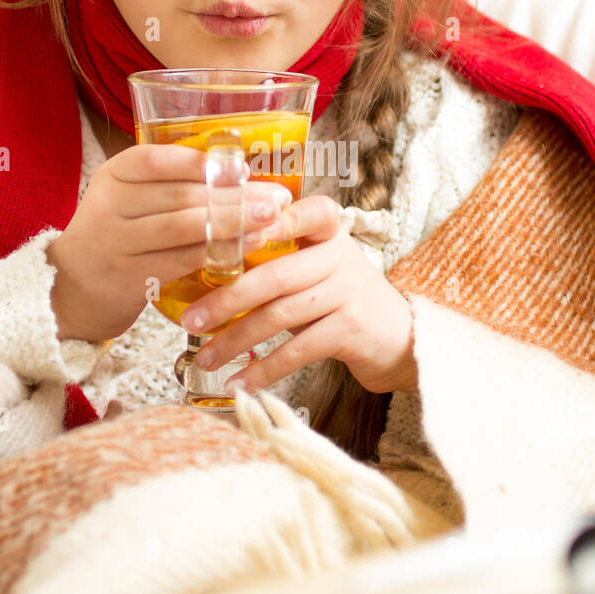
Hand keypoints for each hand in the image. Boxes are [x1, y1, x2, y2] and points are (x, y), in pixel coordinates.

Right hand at [46, 144, 292, 343]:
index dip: (200, 163)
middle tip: (277, 198)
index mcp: (113, 175)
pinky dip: (216, 254)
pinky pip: (180, 261)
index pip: (155, 160)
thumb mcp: (127, 198)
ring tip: (271, 220)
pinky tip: (245, 249)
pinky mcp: (127, 278)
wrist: (72, 288)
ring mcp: (116, 243)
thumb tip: (240, 169)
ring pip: (183, 228)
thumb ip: (169, 182)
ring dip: (233, 224)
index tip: (242, 167)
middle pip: (180, 196)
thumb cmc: (118, 233)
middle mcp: (109, 205)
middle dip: (235, 196)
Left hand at [178, 194, 417, 395]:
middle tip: (190, 320)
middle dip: (226, 299)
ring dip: (236, 340)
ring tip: (205, 358)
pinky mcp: (352, 330)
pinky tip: (239, 381)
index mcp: (331, 234)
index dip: (270, 219)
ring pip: (280, 314)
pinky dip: (264, 369)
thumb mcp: (321, 270)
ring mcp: (349, 292)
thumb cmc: (345, 303)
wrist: (404, 341)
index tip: (229, 233)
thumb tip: (208, 273)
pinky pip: (297, 350)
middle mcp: (342, 257)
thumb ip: (280, 262)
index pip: (306, 212)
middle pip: (274, 274)